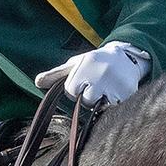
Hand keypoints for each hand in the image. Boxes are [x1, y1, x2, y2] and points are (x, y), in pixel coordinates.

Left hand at [33, 41, 150, 109]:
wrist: (126, 57)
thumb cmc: (95, 63)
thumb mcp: (75, 64)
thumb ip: (56, 75)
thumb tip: (37, 82)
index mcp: (85, 64)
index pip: (71, 91)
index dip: (75, 89)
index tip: (84, 81)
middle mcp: (100, 73)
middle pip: (86, 101)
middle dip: (89, 96)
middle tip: (97, 85)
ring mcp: (115, 83)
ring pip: (100, 106)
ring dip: (102, 101)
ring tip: (107, 88)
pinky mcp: (128, 92)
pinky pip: (115, 108)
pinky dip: (114, 104)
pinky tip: (116, 92)